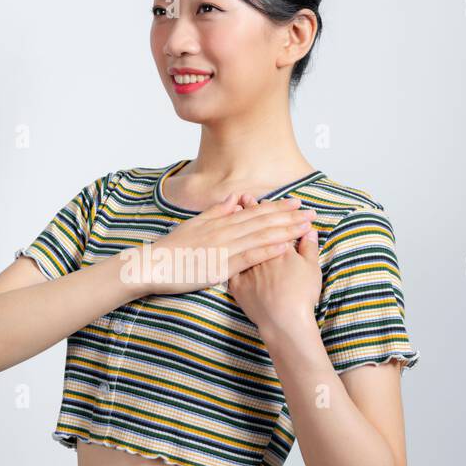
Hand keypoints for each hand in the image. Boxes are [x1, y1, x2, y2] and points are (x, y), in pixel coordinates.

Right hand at [140, 192, 314, 295]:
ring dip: (285, 230)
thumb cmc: (171, 248)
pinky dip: (268, 250)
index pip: (254, 212)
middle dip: (289, 217)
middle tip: (312, 212)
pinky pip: (249, 257)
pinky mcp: (221, 266)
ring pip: (260, 236)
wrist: (153, 264)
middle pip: (263, 221)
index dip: (277, 207)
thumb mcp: (194, 224)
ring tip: (305, 226)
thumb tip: (234, 198)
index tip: (296, 203)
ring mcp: (224, 248)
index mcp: (220, 222)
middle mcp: (225, 231)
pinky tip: (285, 246)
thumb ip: (216, 211)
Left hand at [227, 192, 322, 332]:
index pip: (269, 223)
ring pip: (238, 243)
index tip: (260, 198)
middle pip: (252, 228)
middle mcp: (259, 254)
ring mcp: (246, 269)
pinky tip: (222, 243)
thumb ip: (309, 249)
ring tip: (233, 213)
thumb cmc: (302, 296)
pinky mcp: (237, 285)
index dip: (265, 210)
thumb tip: (311, 232)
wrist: (284, 321)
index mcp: (278, 248)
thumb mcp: (311, 269)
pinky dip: (224, 252)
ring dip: (235, 227)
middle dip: (249, 212)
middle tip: (245, 197)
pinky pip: (228, 266)